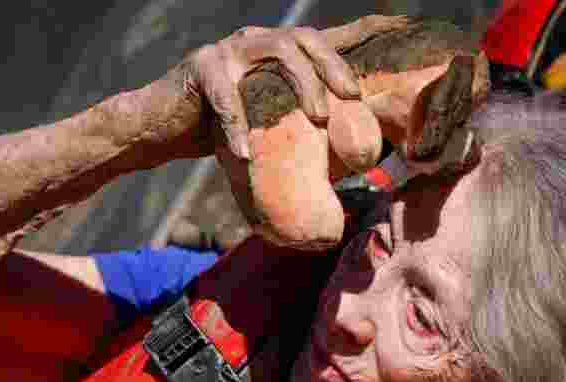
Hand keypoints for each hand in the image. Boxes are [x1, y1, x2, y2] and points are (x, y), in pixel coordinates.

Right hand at [208, 16, 488, 249]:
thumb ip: (307, 130)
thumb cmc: (226, 131)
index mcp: (280, 53)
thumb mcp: (272, 125)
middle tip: (353, 99)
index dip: (365, 31)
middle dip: (335, 67)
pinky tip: (246, 154)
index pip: (327, 38)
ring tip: (317, 120)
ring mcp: (230, 50)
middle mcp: (258, 42)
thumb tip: (360, 166)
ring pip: (276, 50)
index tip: (401, 33)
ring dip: (302, 83)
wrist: (165, 126)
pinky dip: (237, 124)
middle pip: (306, 39)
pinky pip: (225, 94)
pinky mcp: (200, 68)